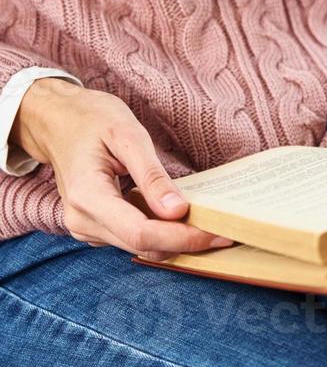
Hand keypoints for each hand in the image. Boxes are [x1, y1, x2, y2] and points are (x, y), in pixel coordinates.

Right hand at [10, 78, 232, 260]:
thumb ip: (152, 175)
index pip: (142, 234)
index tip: (220, 232)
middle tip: (229, 229)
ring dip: (177, 239)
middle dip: (188, 242)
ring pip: (142, 247)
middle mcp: (83, 221)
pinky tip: (184, 217)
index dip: (183, 238)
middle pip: (144, 246)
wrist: (58, 120)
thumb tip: (178, 211)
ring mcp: (87, 228)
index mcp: (88, 198)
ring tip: (212, 223)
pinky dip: (162, 232)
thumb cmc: (91, 119)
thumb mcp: (126, 134)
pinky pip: (134, 238)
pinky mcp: (97, 227)